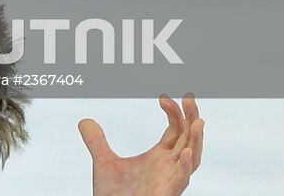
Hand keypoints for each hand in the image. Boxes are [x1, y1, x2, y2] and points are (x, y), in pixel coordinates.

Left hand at [79, 94, 204, 195]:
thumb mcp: (103, 162)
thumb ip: (96, 141)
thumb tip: (85, 121)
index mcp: (160, 157)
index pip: (175, 130)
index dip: (174, 113)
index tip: (164, 96)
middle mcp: (169, 167)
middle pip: (188, 139)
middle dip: (191, 118)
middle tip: (189, 97)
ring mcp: (170, 180)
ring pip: (193, 158)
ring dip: (196, 140)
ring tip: (198, 121)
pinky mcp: (166, 193)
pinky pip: (181, 180)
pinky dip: (185, 167)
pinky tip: (185, 153)